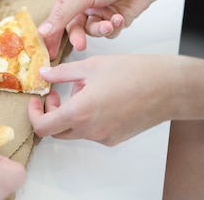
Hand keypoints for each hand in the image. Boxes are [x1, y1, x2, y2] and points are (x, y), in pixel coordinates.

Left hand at [28, 55, 179, 145]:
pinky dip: (87, 118)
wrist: (169, 88)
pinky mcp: (116, 138)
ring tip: (84, 89)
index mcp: (80, 112)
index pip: (43, 127)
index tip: (38, 99)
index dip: (34, 114)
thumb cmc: (133, 73)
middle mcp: (90, 130)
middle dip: (51, 113)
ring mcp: (104, 137)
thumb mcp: (91, 66)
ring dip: (70, 113)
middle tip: (57, 93)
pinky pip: (92, 131)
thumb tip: (43, 75)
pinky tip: (100, 98)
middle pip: (57, 131)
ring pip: (75, 131)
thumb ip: (62, 73)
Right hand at [37, 0, 157, 58]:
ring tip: (109, 23)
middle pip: (73, 29)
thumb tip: (42, 31)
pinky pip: (107, 34)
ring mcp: (98, 12)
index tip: (49, 52)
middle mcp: (82, 4)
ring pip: (91, 33)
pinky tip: (119, 17)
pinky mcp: (112, 20)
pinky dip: (113, 27)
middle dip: (79, 36)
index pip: (56, 18)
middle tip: (80, 45)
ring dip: (100, 29)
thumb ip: (63, 15)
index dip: (52, 35)